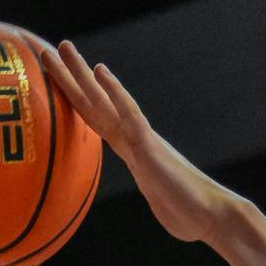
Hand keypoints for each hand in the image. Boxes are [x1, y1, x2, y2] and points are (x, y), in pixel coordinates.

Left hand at [41, 40, 238, 246]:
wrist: (214, 217)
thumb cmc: (190, 216)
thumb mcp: (158, 204)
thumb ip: (151, 191)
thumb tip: (153, 196)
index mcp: (133, 152)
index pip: (98, 121)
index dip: (78, 99)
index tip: (60, 79)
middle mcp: (135, 140)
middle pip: (95, 104)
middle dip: (72, 77)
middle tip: (52, 49)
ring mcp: (142, 141)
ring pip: (104, 102)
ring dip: (82, 75)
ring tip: (65, 47)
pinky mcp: (151, 149)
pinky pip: (129, 115)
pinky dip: (114, 92)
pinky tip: (100, 71)